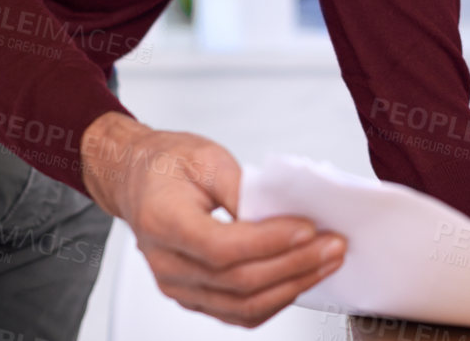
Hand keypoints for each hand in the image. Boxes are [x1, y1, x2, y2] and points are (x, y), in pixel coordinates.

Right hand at [81, 112, 346, 325]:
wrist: (137, 179)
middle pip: (238, 282)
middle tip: (333, 245)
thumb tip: (281, 213)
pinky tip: (301, 279)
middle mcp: (167, 264)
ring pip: (241, 306)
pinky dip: (274, 301)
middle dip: (294, 265)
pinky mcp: (193, 295)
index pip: (222, 247)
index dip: (270, 243)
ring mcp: (178, 286)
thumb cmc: (166, 164)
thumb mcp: (206, 157)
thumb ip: (242, 188)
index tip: (308, 229)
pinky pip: (237, 312)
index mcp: (164, 223)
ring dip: (292, 287)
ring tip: (327, 263)